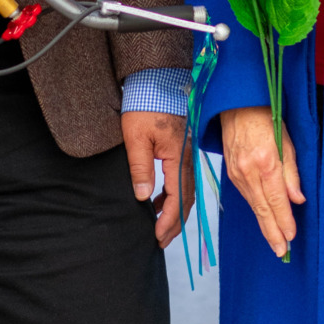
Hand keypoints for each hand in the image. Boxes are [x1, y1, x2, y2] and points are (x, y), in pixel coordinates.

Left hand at [121, 111, 194, 248]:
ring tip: (159, 227)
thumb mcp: (136, 138)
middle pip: (186, 199)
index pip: (177, 198)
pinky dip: (172, 196)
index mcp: (178, 157)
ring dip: (174, 212)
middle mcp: (187, 159)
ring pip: (186, 192)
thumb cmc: (144, 105)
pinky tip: (156, 202)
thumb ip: (140, 168)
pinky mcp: (181, 150)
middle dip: (174, 223)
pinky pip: (181, 180)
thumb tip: (143, 197)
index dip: (168, 220)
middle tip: (160, 241)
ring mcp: (186, 155)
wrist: (155, 82)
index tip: (156, 236)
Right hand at [220, 105, 303, 259]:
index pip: (276, 200)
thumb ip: (292, 172)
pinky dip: (256, 209)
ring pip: (253, 205)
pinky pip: (246, 196)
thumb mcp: (287, 141)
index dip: (283, 220)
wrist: (237, 106)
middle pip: (262, 209)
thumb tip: (297, 199)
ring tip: (275, 241)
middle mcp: (248, 171)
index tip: (290, 237)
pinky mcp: (231, 173)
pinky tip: (263, 219)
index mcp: (265, 162)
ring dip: (264, 225)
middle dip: (272, 232)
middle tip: (281, 251)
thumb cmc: (266, 118)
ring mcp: (237, 173)